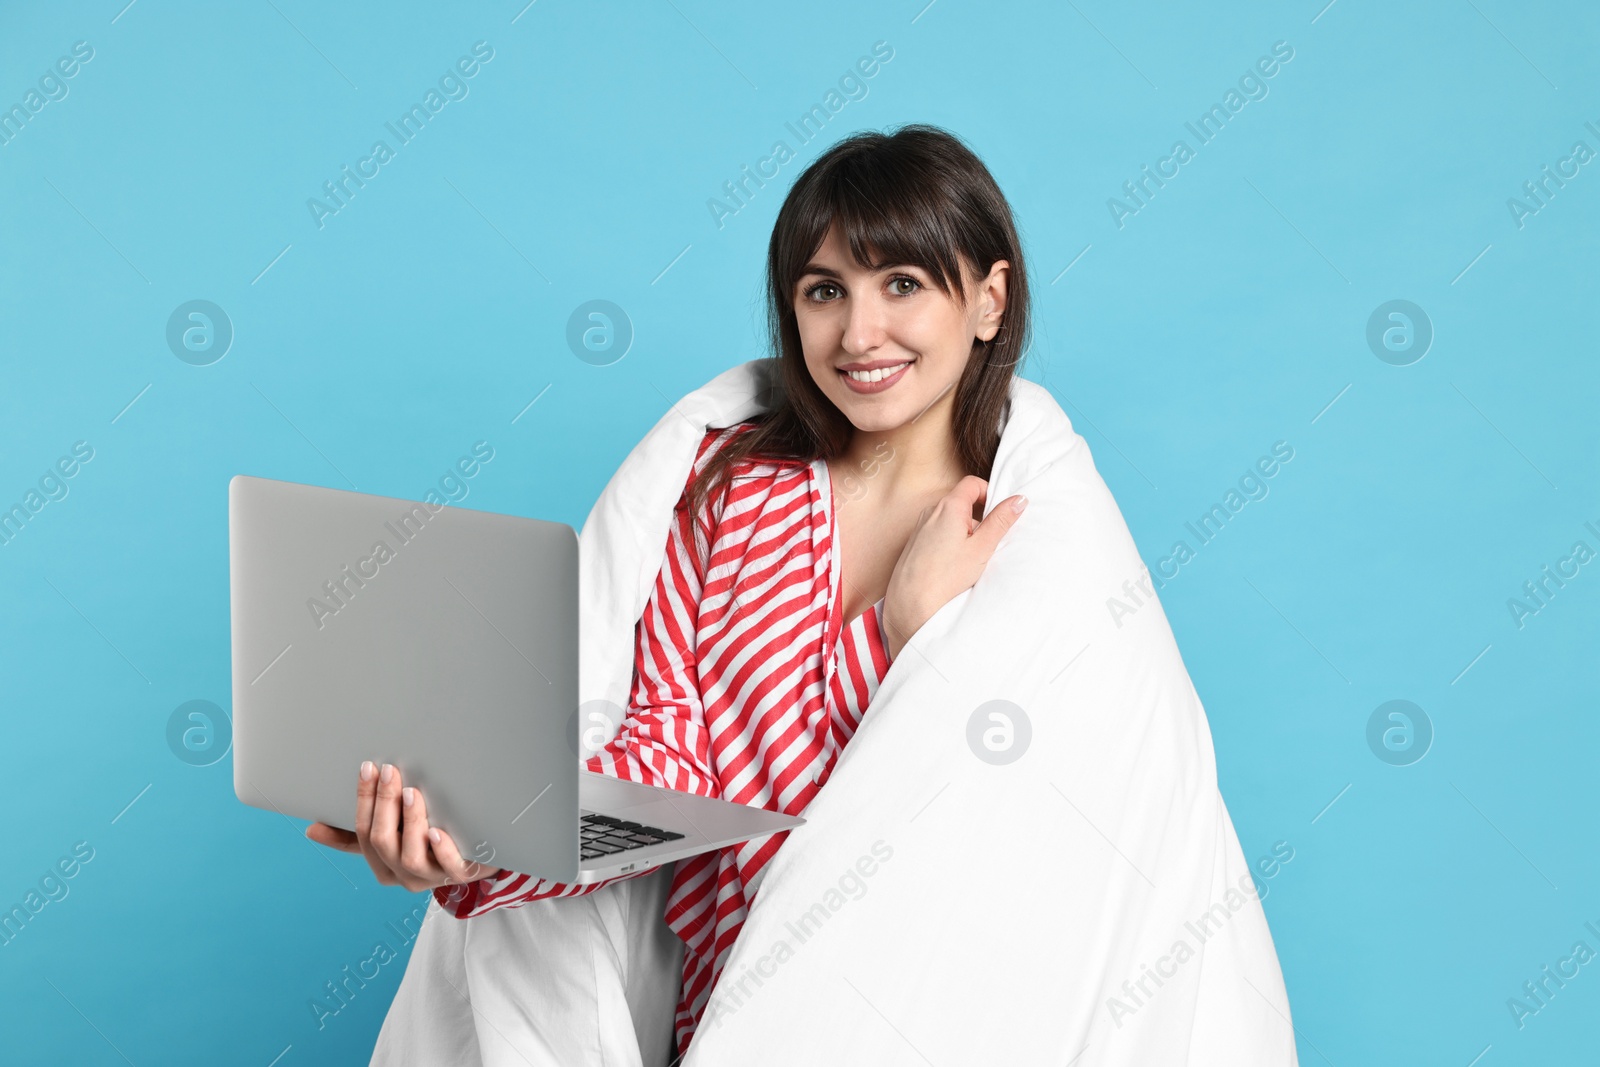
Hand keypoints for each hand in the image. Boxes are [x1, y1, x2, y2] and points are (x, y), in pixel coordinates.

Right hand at [305, 761, 495, 892]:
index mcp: (382, 866)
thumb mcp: (393, 840)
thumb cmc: (429, 847)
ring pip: (411, 856)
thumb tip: (311, 828)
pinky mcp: (462, 876)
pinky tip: (437, 832)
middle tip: (389, 771)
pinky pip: (450, 868)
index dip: (363, 800)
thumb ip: (357, 835)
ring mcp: (432, 878)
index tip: (367, 768)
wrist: (480, 862)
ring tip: (412, 793)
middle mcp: (403, 874)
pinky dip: (442, 850)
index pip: (362, 833)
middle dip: (383, 804)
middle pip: (383, 841)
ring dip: (409, 821)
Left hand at [881, 476, 1026, 659]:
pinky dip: (950, 542)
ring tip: (971, 558)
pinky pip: (937, 533)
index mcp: (948, 506)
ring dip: (964, 532)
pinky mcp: (914, 544)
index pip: (972, 484)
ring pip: (949, 520)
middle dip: (978, 518)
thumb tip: (1018, 500)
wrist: (911, 603)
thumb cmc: (946, 576)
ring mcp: (919, 527)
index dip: (989, 493)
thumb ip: (1001, 521)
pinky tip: (954, 565)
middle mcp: (930, 512)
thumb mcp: (982, 547)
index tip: (999, 512)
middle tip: (988, 541)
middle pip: (961, 503)